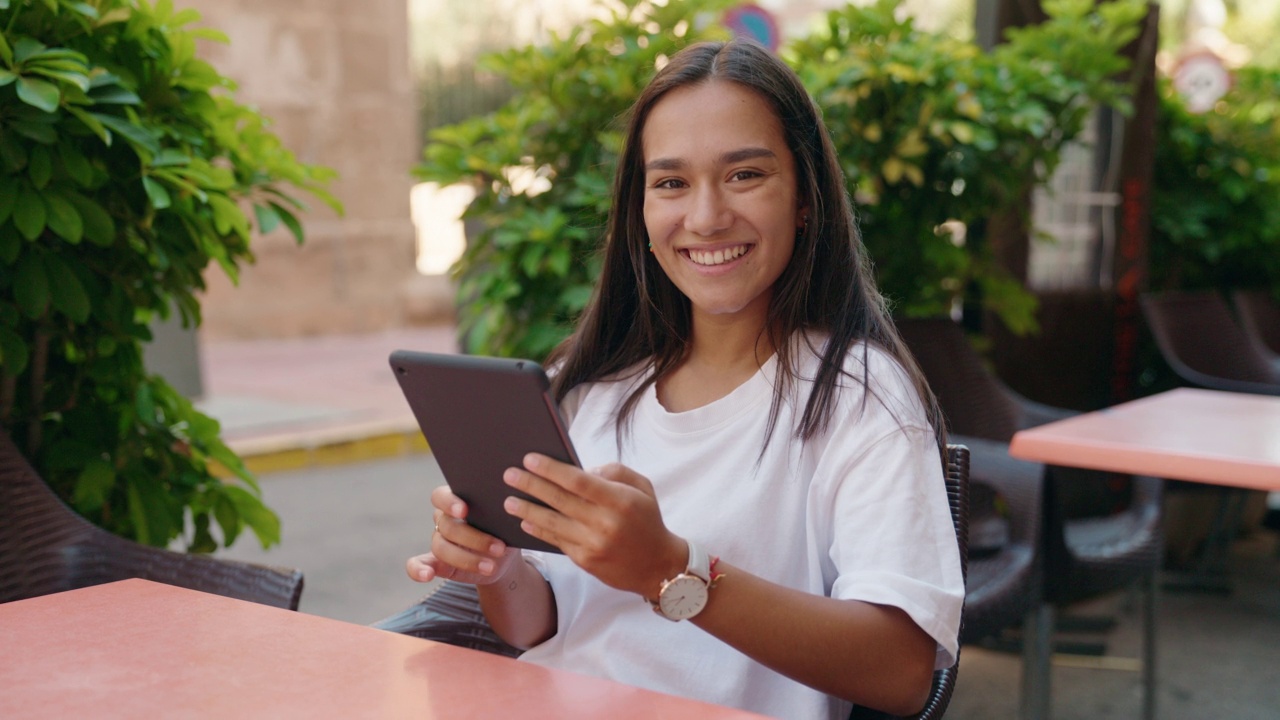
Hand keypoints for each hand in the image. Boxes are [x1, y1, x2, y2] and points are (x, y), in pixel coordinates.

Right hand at [405, 485, 523, 585]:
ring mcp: (439, 540)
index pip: (441, 496)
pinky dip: (418, 570)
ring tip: (490, 567)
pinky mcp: (436, 562)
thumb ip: (499, 512)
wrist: (504, 556)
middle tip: (499, 548)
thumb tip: (506, 507)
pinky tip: (427, 575)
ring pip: (441, 548)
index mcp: (458, 501)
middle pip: (448, 527)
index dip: (449, 502)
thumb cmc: (506, 530)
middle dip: (474, 539)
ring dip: (466, 559)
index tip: (463, 511)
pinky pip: (417, 565)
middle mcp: (444, 519)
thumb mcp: (507, 520)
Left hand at [502, 454, 686, 597]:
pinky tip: (525, 522)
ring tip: (508, 499)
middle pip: (559, 500)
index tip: (529, 459)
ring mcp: (593, 544)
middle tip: (509, 474)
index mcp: (619, 500)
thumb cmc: (647, 520)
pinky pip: (555, 541)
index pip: (577, 481)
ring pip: (551, 523)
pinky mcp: (585, 561)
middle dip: (530, 485)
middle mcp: (604, 523)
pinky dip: (538, 530)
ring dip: (526, 510)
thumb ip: (613, 471)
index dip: (550, 469)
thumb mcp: (642, 487)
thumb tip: (581, 470)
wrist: (658, 566)